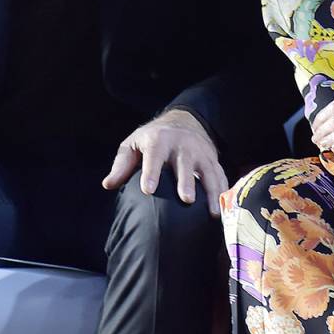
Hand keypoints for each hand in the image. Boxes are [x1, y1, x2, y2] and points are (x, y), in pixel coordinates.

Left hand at [101, 109, 228, 215]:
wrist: (183, 121)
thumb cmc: (152, 138)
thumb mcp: (133, 144)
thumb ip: (122, 165)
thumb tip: (108, 185)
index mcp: (158, 140)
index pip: (154, 155)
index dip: (151, 172)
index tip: (148, 190)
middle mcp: (181, 144)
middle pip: (185, 163)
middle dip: (187, 181)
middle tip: (187, 200)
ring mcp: (200, 151)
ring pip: (208, 170)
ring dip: (212, 191)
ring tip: (213, 213)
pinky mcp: (213, 159)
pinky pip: (221, 175)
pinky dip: (224, 191)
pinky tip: (226, 210)